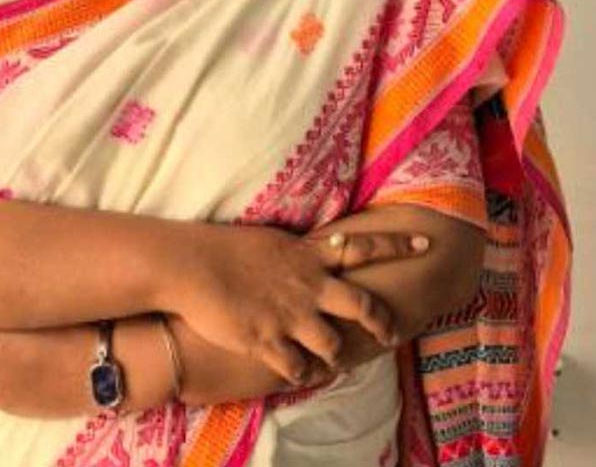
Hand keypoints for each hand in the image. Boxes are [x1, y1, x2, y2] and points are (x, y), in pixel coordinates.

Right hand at [167, 223, 428, 385]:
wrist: (189, 265)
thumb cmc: (223, 247)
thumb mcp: (269, 241)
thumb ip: (296, 252)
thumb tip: (311, 251)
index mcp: (307, 256)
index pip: (361, 247)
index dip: (396, 247)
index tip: (426, 246)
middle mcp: (307, 286)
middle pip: (362, 305)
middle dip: (381, 322)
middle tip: (390, 333)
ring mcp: (290, 316)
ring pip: (333, 345)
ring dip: (334, 355)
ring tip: (329, 360)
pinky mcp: (268, 341)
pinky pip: (298, 369)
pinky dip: (301, 374)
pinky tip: (297, 373)